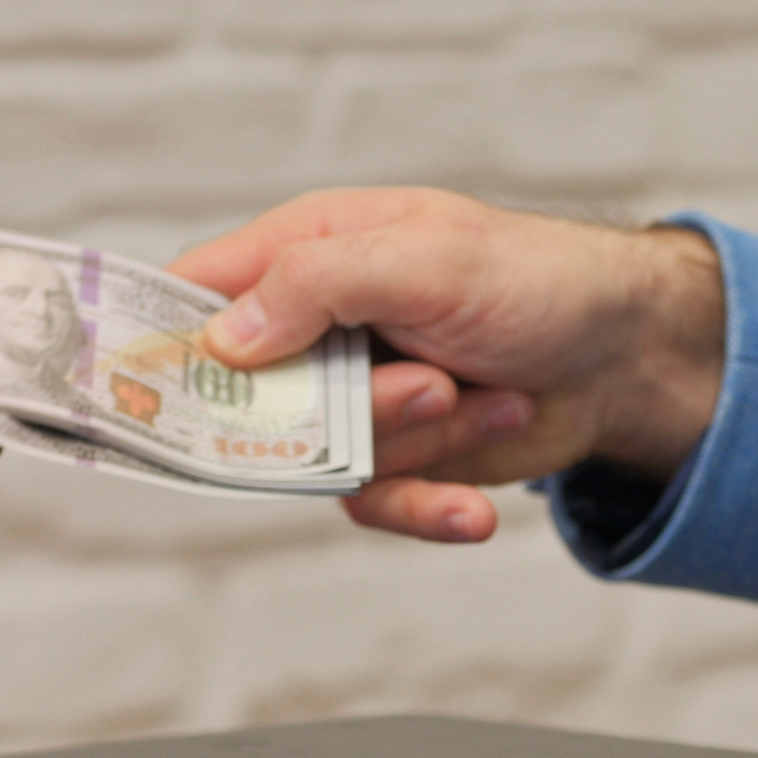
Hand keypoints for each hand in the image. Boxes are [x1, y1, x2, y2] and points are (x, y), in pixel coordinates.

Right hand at [170, 188, 723, 542]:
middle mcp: (314, 330)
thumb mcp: (425, 258)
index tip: (131, 387)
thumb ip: (318, 285)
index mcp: (305, 253)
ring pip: (319, 459)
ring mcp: (348, 400)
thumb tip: (221, 338)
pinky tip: (477, 505)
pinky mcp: (392, 458)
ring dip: (413, 442)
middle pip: (253, 401)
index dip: (157, 338)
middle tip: (429, 383)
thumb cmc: (533, 277)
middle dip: (346, 409)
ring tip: (481, 399)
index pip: (195, 293)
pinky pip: (372, 504)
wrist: (625, 355)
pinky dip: (429, 505)